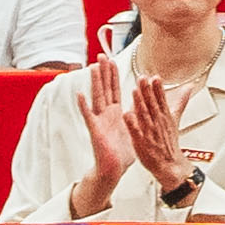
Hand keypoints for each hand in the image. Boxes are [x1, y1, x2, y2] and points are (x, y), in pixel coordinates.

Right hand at [72, 53, 140, 196]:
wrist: (115, 168)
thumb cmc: (123, 151)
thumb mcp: (133, 128)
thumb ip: (137, 114)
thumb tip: (144, 104)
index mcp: (116, 112)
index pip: (114, 89)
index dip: (113, 74)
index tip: (112, 59)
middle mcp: (106, 114)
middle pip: (105, 88)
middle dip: (104, 72)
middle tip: (101, 55)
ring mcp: (99, 121)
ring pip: (97, 97)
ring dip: (95, 82)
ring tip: (93, 67)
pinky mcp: (95, 130)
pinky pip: (89, 116)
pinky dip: (84, 105)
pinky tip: (80, 94)